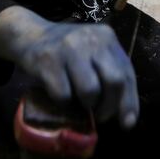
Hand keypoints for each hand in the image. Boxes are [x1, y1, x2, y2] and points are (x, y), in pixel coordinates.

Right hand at [0, 6, 138, 128]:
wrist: (30, 34)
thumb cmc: (67, 51)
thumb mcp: (92, 53)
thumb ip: (110, 76)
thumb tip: (128, 120)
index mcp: (106, 37)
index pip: (127, 74)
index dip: (129, 102)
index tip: (126, 123)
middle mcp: (91, 39)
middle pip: (114, 82)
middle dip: (109, 106)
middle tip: (99, 115)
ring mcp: (69, 48)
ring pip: (90, 91)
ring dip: (86, 106)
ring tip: (80, 104)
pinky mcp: (48, 60)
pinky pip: (63, 95)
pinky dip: (64, 103)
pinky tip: (61, 97)